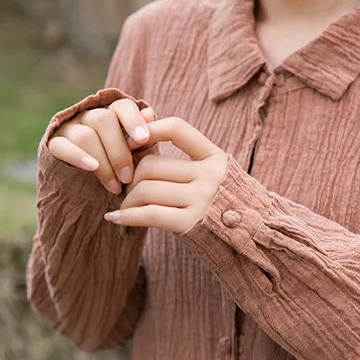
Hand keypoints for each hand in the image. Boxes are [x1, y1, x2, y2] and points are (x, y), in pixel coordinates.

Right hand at [47, 98, 154, 193]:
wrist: (85, 188)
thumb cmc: (118, 167)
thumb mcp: (134, 154)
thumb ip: (141, 137)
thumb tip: (149, 115)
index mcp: (111, 113)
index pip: (122, 106)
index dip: (133, 120)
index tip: (145, 139)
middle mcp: (89, 115)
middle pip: (103, 120)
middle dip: (119, 151)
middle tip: (128, 177)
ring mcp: (69, 128)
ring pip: (85, 136)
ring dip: (103, 163)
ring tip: (115, 187)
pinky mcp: (54, 144)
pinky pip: (62, 146)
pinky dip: (78, 156)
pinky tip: (92, 168)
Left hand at [104, 117, 228, 232]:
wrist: (245, 242)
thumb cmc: (218, 205)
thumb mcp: (210, 174)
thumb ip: (183, 154)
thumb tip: (143, 118)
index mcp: (216, 157)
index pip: (177, 129)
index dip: (149, 131)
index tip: (130, 143)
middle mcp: (211, 176)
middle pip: (151, 165)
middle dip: (130, 177)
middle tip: (126, 189)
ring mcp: (202, 200)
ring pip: (145, 189)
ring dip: (127, 200)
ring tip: (125, 206)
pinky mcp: (191, 224)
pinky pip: (148, 214)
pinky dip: (126, 216)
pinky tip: (114, 218)